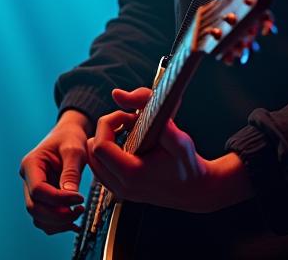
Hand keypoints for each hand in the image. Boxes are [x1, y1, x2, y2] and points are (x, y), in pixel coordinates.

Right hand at [20, 109, 92, 234]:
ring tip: (78, 214)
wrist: (69, 134)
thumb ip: (71, 171)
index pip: (38, 190)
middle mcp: (28, 178)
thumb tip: (71, 196)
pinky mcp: (42, 198)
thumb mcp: (74, 149)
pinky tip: (74, 221)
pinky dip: (57, 224)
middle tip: (79, 211)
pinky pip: (44, 218)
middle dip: (57, 214)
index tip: (79, 198)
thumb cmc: (70, 138)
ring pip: (38, 217)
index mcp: (31, 163)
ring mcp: (33, 190)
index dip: (58, 199)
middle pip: (34, 207)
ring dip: (57, 222)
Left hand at [86, 87, 251, 213]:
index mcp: (132, 174)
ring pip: (93, 161)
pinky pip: (101, 169)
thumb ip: (157, 116)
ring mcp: (120, 192)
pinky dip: (108, 153)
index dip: (109, 123)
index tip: (127, 116)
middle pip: (92, 152)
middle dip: (106, 130)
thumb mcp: (179, 140)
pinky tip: (128, 143)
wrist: (195, 191)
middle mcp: (121, 186)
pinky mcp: (121, 192)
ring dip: (105, 140)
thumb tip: (125, 96)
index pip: (99, 146)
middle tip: (128, 121)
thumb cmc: (188, 166)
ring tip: (129, 131)